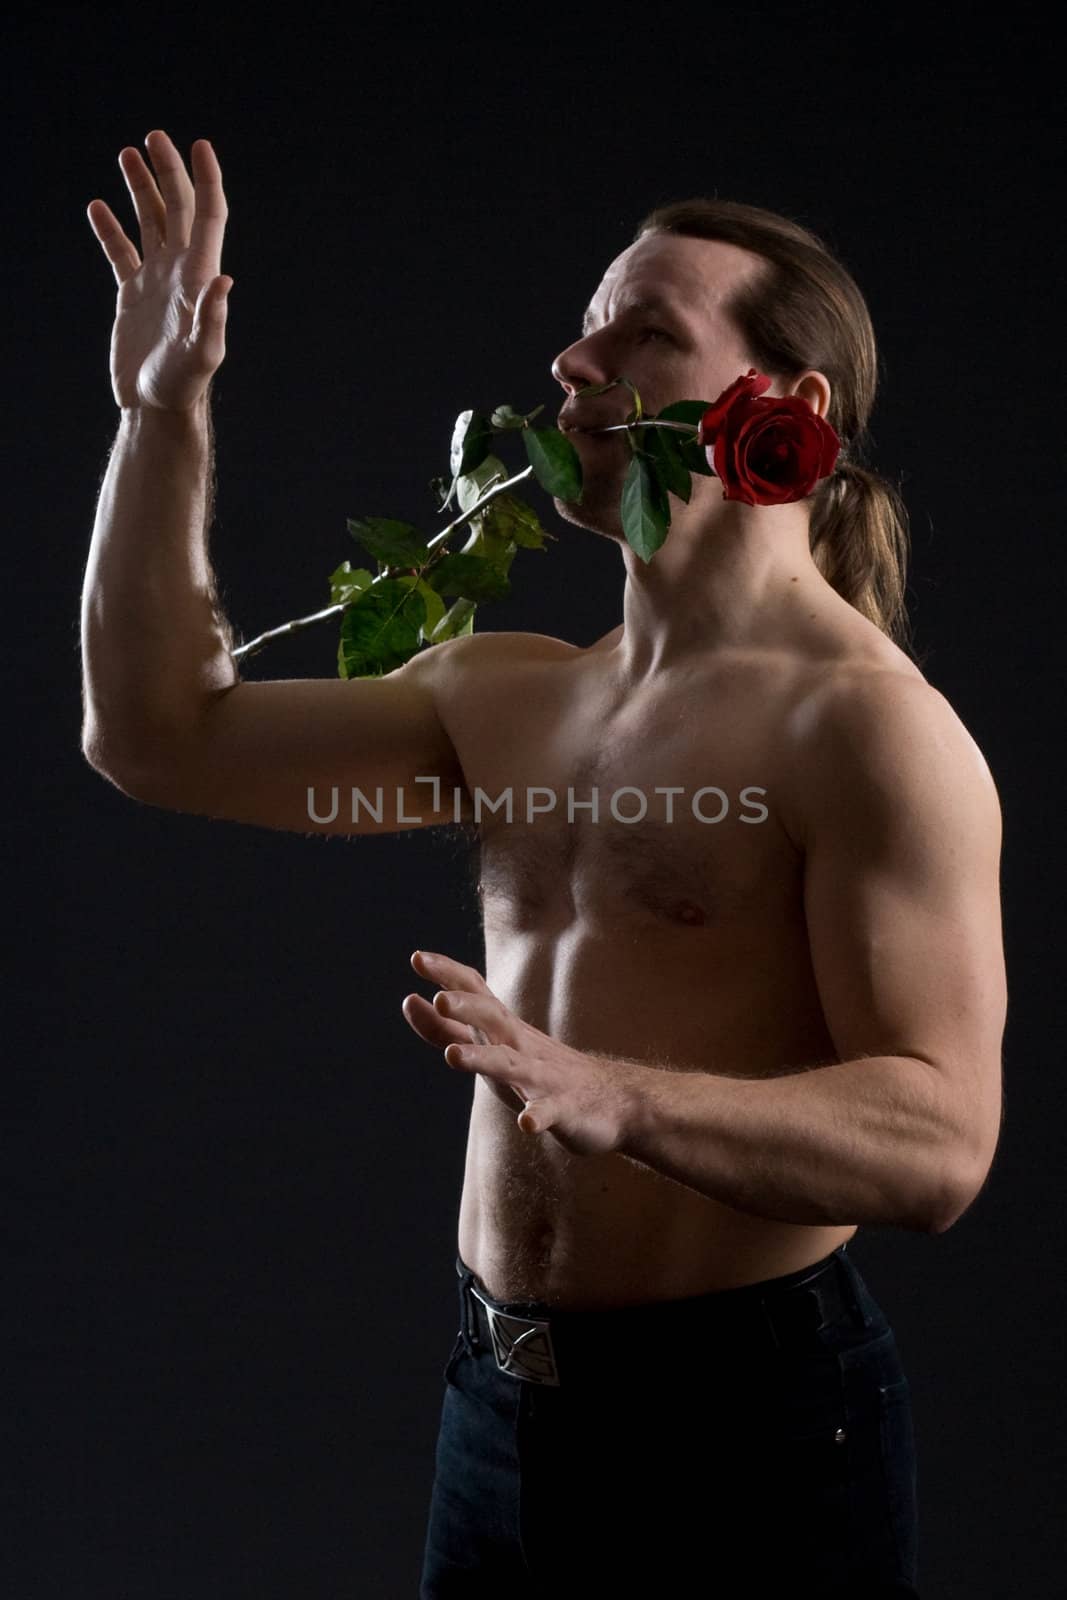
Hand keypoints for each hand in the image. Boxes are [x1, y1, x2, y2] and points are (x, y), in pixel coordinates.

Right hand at [87, 130, 230, 412]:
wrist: (156, 407)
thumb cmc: (182, 385)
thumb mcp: (202, 354)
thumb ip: (212, 318)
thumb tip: (224, 279)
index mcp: (198, 277)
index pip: (207, 217)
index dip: (206, 180)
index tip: (199, 145)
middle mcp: (180, 272)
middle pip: (177, 209)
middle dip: (168, 171)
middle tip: (154, 137)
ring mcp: (156, 280)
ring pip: (148, 222)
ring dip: (140, 188)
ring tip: (127, 154)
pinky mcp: (132, 295)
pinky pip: (120, 251)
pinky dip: (110, 228)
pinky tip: (98, 206)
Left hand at [402, 950, 642, 1155]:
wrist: (613, 1100)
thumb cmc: (537, 1069)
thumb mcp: (488, 1045)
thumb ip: (444, 1028)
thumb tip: (408, 1000)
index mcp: (503, 1028)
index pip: (474, 991)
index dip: (447, 975)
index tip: (416, 958)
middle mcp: (521, 1045)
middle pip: (492, 1019)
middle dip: (466, 1008)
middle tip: (438, 999)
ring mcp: (543, 1077)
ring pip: (510, 1065)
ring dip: (482, 1058)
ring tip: (453, 1056)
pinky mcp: (563, 1109)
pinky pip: (549, 1112)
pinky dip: (538, 1116)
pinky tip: (526, 1124)